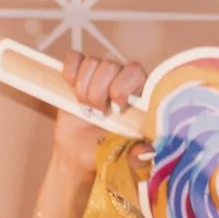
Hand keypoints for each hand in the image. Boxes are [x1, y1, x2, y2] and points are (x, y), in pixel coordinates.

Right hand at [51, 50, 149, 176]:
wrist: (80, 154)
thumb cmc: (107, 154)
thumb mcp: (124, 160)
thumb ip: (136, 156)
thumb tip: (147, 150)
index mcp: (138, 96)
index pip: (135, 72)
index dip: (123, 86)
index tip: (116, 108)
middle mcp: (121, 80)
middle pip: (110, 65)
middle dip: (98, 91)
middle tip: (97, 113)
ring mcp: (99, 75)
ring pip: (91, 62)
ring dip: (84, 87)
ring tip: (85, 107)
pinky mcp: (78, 75)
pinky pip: (74, 58)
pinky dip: (70, 71)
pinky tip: (71, 88)